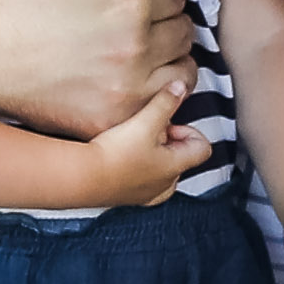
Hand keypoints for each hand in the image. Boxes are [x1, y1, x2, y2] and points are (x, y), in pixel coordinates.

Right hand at [0, 0, 196, 138]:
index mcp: (127, 5)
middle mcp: (134, 54)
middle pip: (184, 34)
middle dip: (168, 20)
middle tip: (141, 18)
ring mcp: (122, 96)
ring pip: (182, 74)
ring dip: (169, 58)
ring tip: (142, 47)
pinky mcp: (105, 125)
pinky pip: (159, 111)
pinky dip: (156, 96)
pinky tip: (133, 80)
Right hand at [67, 75, 210, 211]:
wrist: (81, 177)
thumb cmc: (115, 153)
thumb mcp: (144, 121)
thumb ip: (165, 102)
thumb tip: (181, 86)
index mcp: (175, 167)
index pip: (202, 148)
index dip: (189, 130)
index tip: (167, 123)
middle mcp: (165, 185)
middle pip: (180, 158)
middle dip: (168, 141)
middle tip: (147, 129)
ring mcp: (146, 195)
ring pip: (160, 170)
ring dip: (152, 154)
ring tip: (132, 142)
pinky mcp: (126, 197)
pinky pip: (140, 180)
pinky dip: (136, 167)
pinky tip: (118, 155)